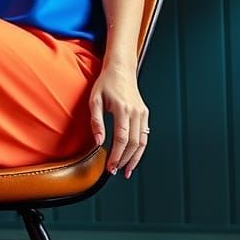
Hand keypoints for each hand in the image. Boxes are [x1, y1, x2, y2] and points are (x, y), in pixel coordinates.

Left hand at [88, 64, 148, 178]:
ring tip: (127, 170)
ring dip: (135, 158)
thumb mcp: (95, 100)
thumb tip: (98, 142)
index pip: (121, 138)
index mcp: (123, 109)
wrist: (121, 69)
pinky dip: (140, 149)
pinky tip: (133, 156)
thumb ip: (96, 121)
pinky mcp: (145, 114)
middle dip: (124, 160)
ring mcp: (142, 113)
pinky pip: (144, 135)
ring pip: (142, 142)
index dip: (116, 155)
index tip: (110, 166)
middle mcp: (135, 112)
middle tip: (115, 170)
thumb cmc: (106, 83)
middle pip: (133, 143)